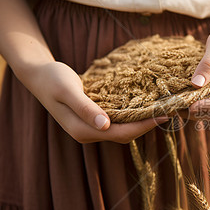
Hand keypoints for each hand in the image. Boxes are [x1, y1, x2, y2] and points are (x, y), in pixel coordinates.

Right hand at [22, 61, 167, 142]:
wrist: (38, 75)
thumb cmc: (52, 79)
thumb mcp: (68, 90)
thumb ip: (86, 108)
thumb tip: (105, 126)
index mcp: (83, 130)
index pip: (121, 133)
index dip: (144, 126)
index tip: (164, 115)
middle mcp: (89, 133)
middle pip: (125, 134)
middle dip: (148, 125)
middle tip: (171, 112)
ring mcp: (91, 127)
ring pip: (123, 129)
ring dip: (142, 121)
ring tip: (163, 109)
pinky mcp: (93, 119)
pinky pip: (118, 121)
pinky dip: (132, 116)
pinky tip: (145, 106)